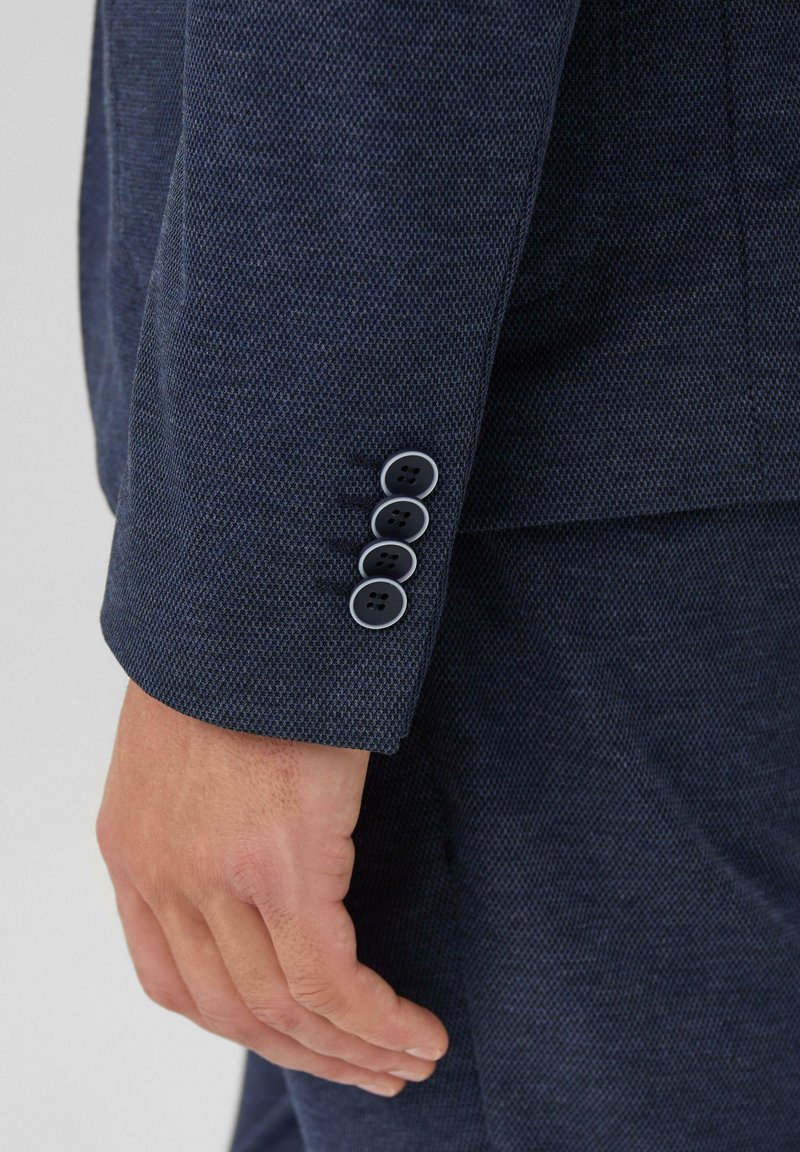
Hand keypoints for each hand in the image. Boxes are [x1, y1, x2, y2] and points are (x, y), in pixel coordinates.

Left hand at [96, 681, 447, 1095]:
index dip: (239, 1022)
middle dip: (306, 1053)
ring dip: (350, 1050)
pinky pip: (330, 980)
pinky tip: (417, 1033)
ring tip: (405, 1063)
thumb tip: (255, 840)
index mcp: (133, 848)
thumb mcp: (192, 737)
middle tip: (371, 1074)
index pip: (171, 981)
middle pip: (232, 1010)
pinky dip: (376, 1020)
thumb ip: (202, 807)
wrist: (244, 589)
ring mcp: (216, 873)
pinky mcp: (281, 861)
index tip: (297, 1036)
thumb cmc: (234, 648)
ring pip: (281, 1008)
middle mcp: (163, 874)